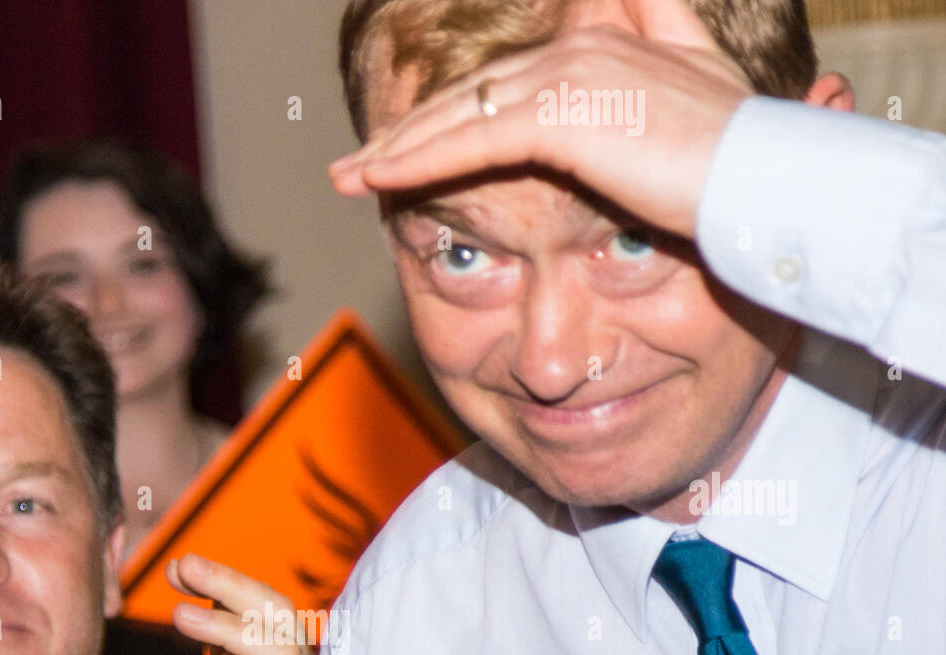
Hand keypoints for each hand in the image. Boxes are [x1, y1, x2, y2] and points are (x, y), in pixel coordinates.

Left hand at [330, 0, 751, 239]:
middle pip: (469, 97)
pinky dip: (418, 162)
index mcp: (601, 49)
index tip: (403, 150)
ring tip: (348, 179)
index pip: (502, 87)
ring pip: (459, 117)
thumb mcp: (694, 89)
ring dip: (395, 151)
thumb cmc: (733, 155)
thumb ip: (659, 38)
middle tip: (355, 168)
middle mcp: (576, 53)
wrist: (764, 177)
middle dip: (406, 135)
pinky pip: (471, 143)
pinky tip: (377, 181)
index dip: (448, 118)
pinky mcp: (560, 117)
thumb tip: (633, 17)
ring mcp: (567, 78)